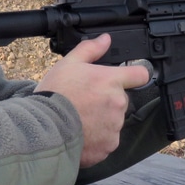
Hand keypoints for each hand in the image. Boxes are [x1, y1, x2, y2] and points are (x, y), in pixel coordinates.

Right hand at [36, 34, 151, 166]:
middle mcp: (118, 103)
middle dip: (108, 101)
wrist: (44, 127)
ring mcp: (115, 126)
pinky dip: (98, 139)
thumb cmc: (55, 94)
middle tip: (86, 102)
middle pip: (121, 100)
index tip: (128, 79)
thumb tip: (105, 39)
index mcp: (111, 81)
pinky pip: (107, 140)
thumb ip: (90, 49)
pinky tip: (81, 133)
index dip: (134, 75)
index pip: (140, 75)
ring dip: (102, 121)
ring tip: (80, 119)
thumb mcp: (69, 64)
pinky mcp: (108, 145)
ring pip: (114, 121)